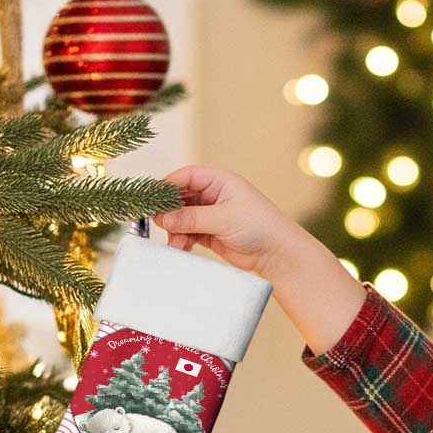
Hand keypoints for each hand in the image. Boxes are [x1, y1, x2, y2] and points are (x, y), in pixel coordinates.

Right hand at [153, 164, 303, 282]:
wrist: (278, 255)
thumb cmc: (259, 227)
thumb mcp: (223, 219)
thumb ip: (191, 218)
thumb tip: (163, 218)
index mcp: (220, 181)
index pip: (186, 177)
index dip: (168, 186)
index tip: (154, 201)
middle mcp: (214, 195)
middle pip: (181, 198)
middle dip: (169, 212)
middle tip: (160, 225)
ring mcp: (212, 215)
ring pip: (183, 218)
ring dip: (175, 230)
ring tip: (175, 244)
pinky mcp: (212, 234)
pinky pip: (189, 233)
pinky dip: (182, 240)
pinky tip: (181, 248)